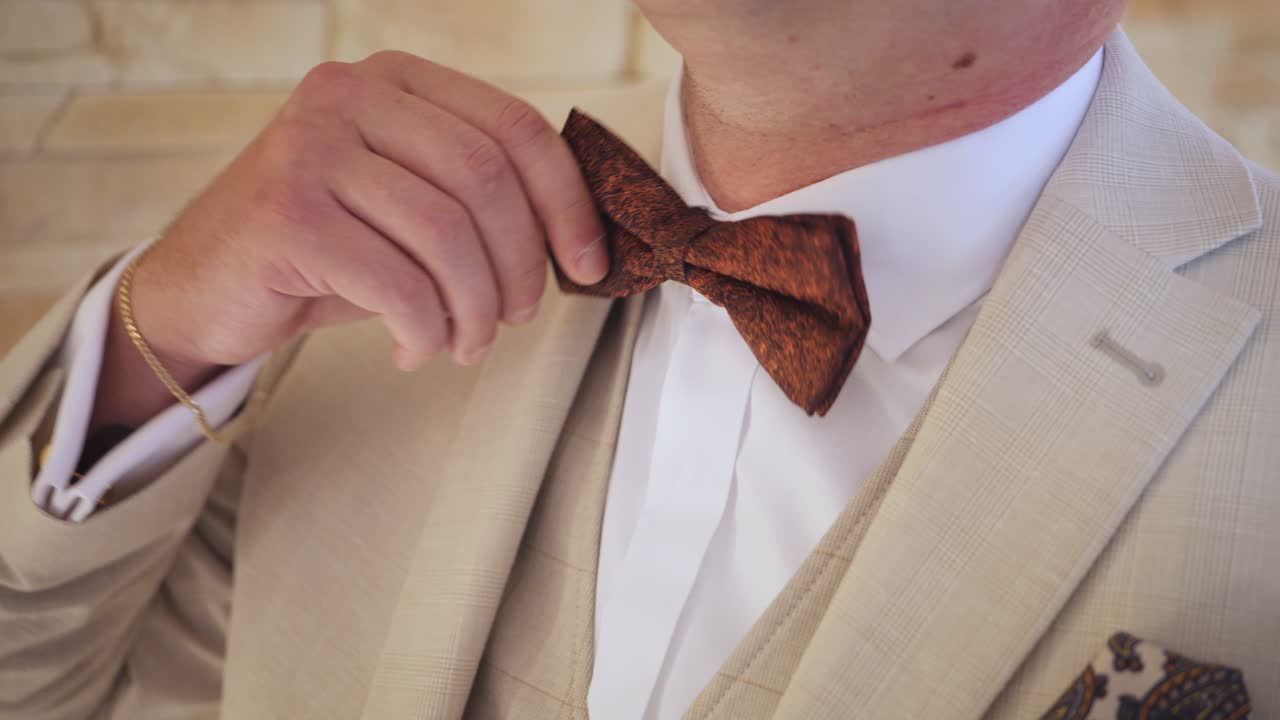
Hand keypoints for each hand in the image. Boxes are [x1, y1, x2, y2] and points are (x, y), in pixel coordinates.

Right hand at [90, 52, 608, 430]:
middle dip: (522, 265)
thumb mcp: (410, 211)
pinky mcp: (286, 211)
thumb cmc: (329, 252)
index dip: (568, 203)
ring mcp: (310, 145)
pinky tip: (415, 349)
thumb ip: (480, 203)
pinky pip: (399, 282)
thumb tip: (581, 244)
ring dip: (476, 308)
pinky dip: (426, 331)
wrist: (207, 288)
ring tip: (466, 343)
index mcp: (395, 80)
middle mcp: (349, 94)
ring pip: (448, 234)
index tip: (589, 267)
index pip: (515, 127)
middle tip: (515, 319)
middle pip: (488, 178)